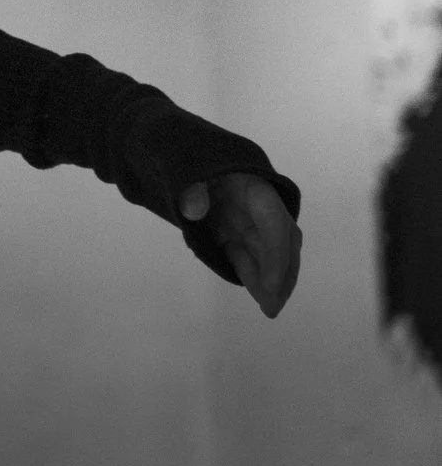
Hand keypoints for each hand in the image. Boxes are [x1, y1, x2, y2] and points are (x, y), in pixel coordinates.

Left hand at [180, 172, 299, 317]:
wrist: (183, 156)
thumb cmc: (189, 158)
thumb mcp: (187, 164)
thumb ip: (191, 186)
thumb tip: (192, 209)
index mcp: (254, 186)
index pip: (273, 222)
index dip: (275, 254)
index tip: (272, 285)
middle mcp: (258, 206)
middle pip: (281, 242)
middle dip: (282, 274)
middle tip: (274, 305)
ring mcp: (248, 220)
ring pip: (268, 254)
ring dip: (271, 281)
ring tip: (269, 308)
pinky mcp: (235, 232)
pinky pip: (248, 256)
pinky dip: (254, 276)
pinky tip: (260, 297)